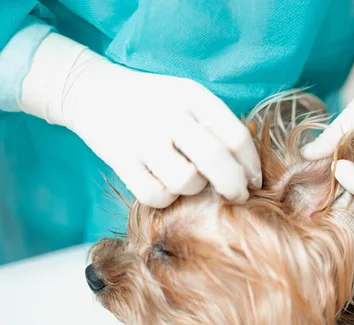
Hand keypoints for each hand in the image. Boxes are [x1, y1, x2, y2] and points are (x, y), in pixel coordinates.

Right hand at [20, 34, 260, 207]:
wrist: (93, 91)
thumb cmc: (154, 102)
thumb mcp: (188, 98)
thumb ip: (217, 124)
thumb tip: (248, 168)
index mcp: (193, 97)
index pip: (236, 136)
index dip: (251, 165)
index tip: (254, 181)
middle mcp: (170, 114)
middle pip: (216, 160)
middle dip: (234, 186)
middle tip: (237, 195)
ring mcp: (143, 137)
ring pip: (187, 182)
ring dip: (194, 190)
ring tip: (188, 179)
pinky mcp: (120, 159)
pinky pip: (156, 196)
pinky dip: (166, 198)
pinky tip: (164, 186)